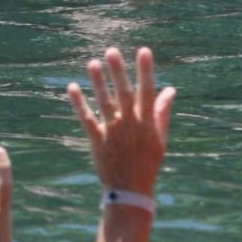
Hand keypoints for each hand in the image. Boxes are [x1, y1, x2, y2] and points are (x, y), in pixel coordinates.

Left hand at [66, 47, 173, 195]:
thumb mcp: (160, 139)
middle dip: (119, 72)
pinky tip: (72, 87)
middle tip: (112, 51)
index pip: (147, 92)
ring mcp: (113, 132)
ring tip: (92, 63)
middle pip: (124, 94)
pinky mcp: (97, 140)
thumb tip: (169, 89)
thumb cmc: (148, 162)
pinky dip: (79, 103)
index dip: (146, 71)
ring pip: (105, 103)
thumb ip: (162, 113)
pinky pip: (87, 119)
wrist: (131, 190)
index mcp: (147, 123)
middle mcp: (130, 125)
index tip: (144, 51)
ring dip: (98, 83)